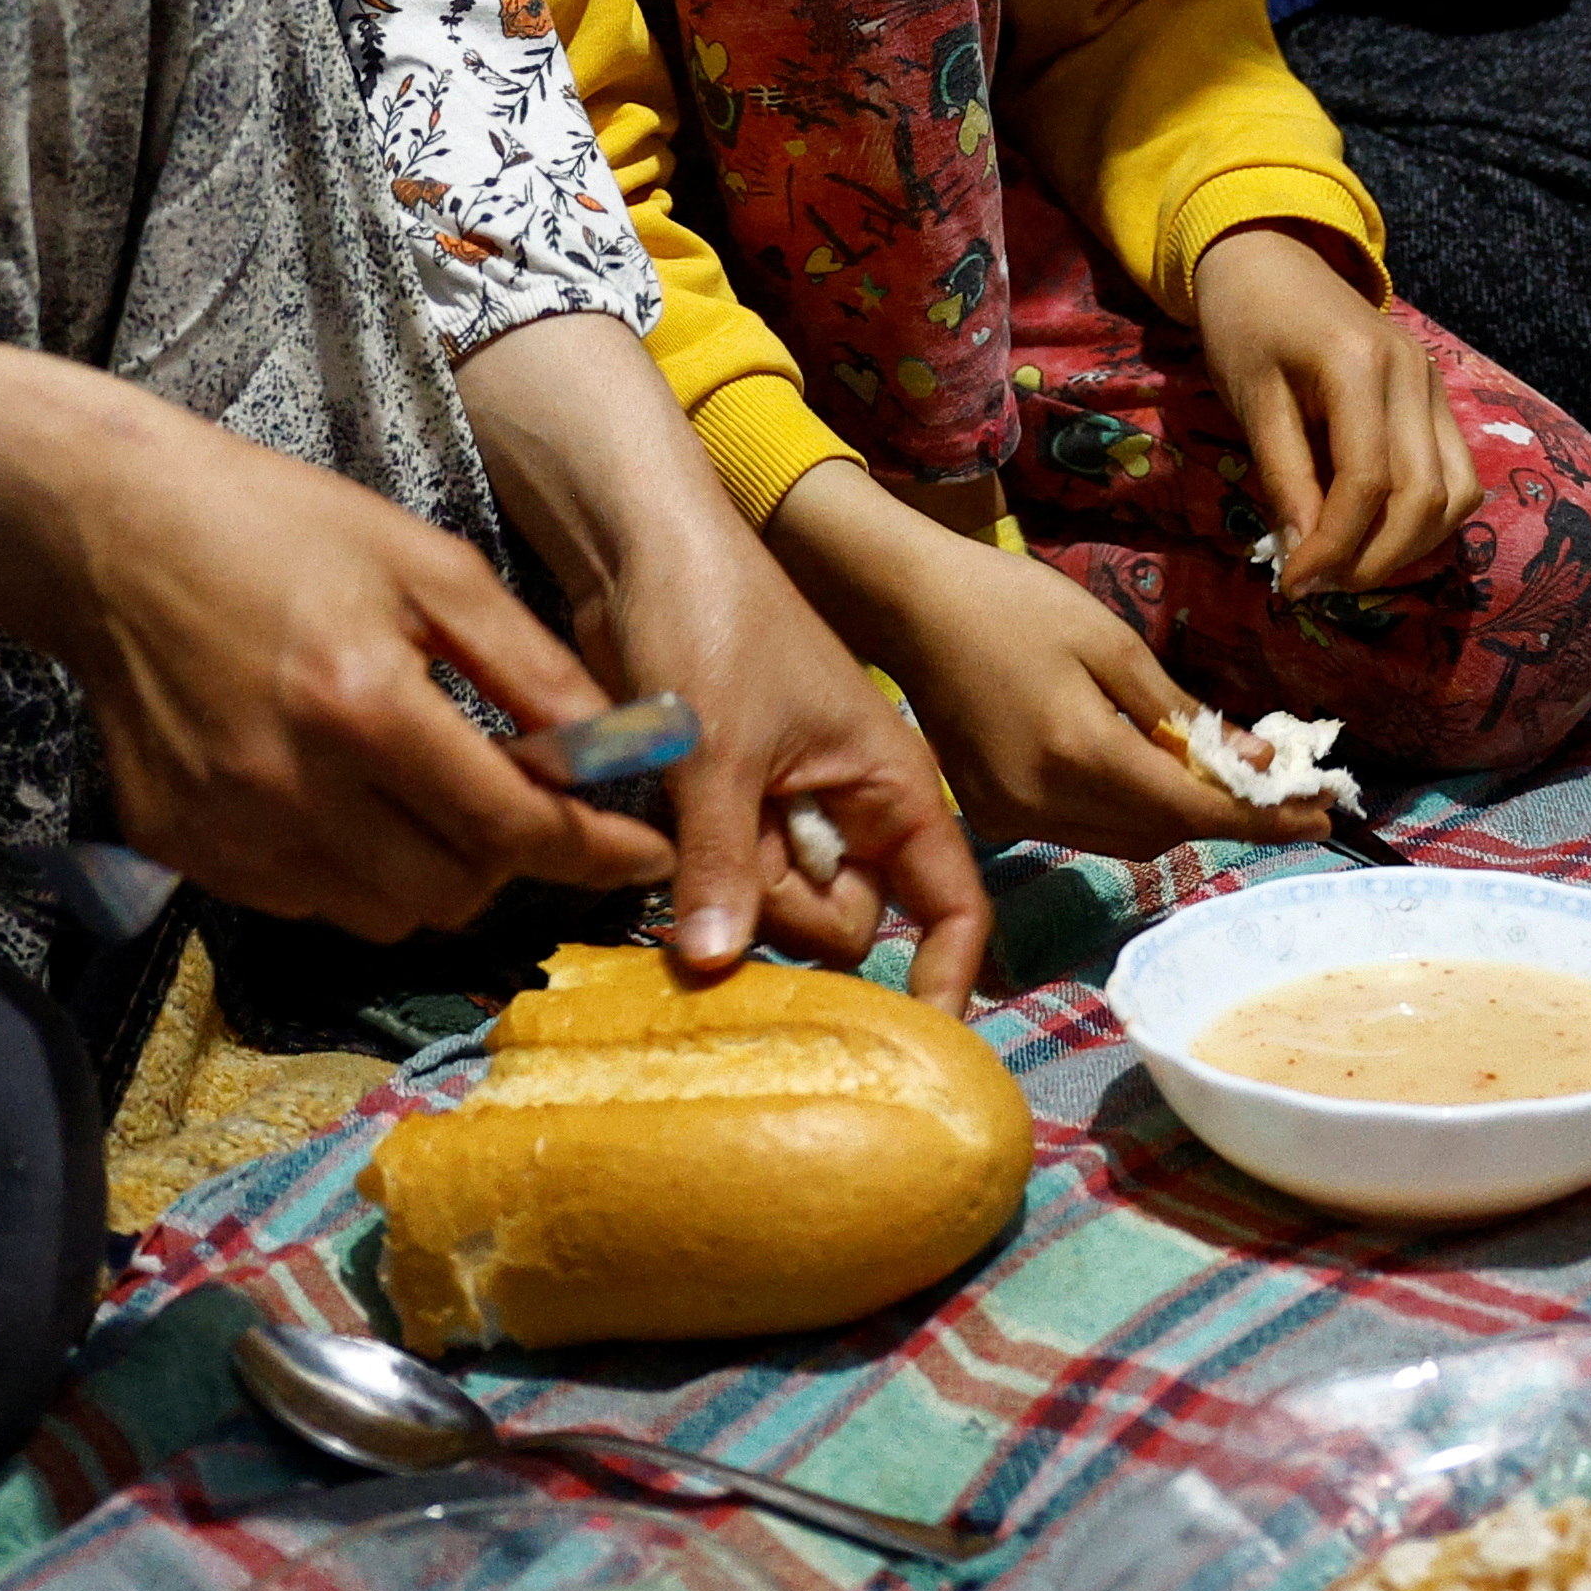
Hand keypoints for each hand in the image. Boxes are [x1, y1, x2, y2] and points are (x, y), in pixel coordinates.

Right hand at [0, 324, 671, 942]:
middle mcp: (291, 789)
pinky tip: (348, 799)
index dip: (593, 851)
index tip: (643, 854)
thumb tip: (614, 749)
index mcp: (364, 705)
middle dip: (509, 861)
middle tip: (521, 804)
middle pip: (450, 894)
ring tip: (431, 796)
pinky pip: (302, 902)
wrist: (113, 534)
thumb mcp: (428, 566)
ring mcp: (227, 831)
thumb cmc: (282, 528)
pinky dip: (351, 873)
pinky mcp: (182, 847)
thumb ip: (527, 667)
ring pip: (379, 917)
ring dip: (432, 875)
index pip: (510, 826)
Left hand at [461, 314, 991, 1005]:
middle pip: (842, 923)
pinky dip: (695, 880)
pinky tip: (661, 841)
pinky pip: (724, 882)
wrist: (637, 549)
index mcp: (891, 785)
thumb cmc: (710, 622)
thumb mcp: (719, 749)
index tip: (912, 1041)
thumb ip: (725, 864)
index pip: (953, 903)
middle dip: (783, 910)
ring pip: (772, 909)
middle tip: (727, 842)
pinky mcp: (725, 808)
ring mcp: (784, 809)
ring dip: (727, 890)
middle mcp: (848, 807)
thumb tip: (719, 968)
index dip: (943, 974)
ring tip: (686, 815)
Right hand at [773, 463, 1324, 857]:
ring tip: (1224, 775)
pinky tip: (1148, 768)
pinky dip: (1128, 809)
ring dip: (1179, 816)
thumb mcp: (1110, 643)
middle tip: (1285, 786)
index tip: (1323, 811)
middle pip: (1164, 834)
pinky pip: (1085, 829)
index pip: (1194, 811)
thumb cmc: (1012, 604)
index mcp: (1080, 755)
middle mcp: (1046, 804)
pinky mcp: (995, 815)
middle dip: (1229, 815)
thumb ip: (1181, 712)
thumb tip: (1255, 762)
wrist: (908, 607)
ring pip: (1127, 840)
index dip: (1264, 817)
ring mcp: (1014, 818)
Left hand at [1192, 220, 1479, 595]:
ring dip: (1409, 547)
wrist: (1271, 259)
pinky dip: (1427, 518)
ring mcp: (1434, 384)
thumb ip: (1284, 478)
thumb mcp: (1251, 400)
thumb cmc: (1247, 325)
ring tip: (1349, 567)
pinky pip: (1456, 475)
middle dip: (1374, 559)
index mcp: (1361, 365)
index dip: (1334, 545)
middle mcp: (1414, 374)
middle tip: (1320, 586)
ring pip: (1455, 494)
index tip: (1294, 585)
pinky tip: (1377, 535)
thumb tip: (1307, 558)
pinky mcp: (1437, 396)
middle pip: (1423, 497)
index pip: (1368, 482)